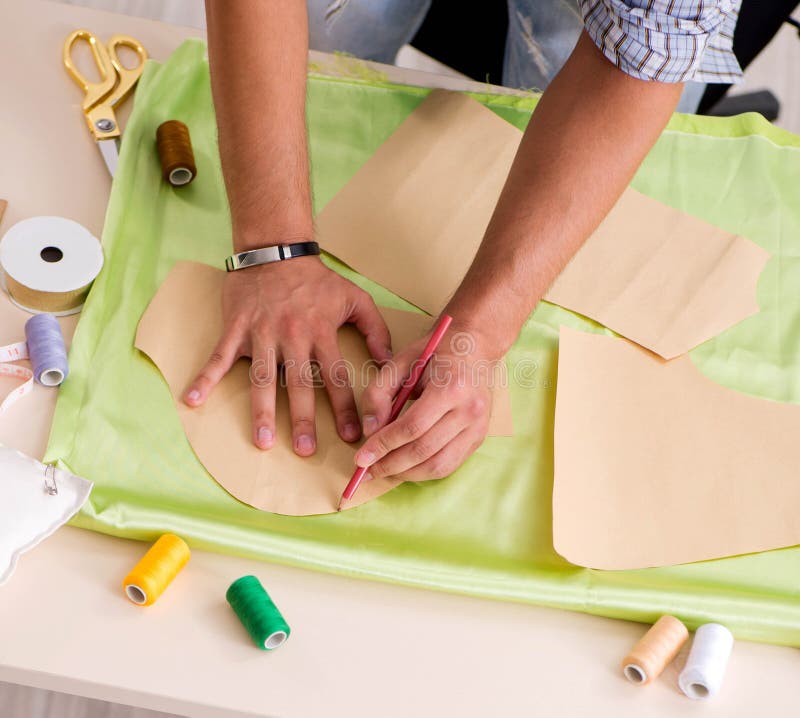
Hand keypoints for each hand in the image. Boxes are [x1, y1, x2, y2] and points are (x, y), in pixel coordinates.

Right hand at [183, 256, 391, 455]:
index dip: (344, 407)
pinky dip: (204, 377)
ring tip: (261, 440)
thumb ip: (376, 328)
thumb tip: (387, 361)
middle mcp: (293, 336)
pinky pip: (219, 356)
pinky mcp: (236, 328)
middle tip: (305, 449)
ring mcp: (262, 333)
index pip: (336, 376)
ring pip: (263, 378)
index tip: (351, 434)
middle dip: (303, 418)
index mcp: (322, 332)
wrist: (275, 249)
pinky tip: (192, 400)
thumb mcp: (355, 297)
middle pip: (300, 384)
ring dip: (262, 410)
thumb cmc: (316, 279)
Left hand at [354, 325, 495, 481]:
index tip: (361, 458)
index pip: (412, 427)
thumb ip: (379, 393)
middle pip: (424, 450)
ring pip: (438, 466)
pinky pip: (449, 465)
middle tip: (366, 470)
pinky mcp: (479, 438)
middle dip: (390, 465)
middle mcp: (470, 410)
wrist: (474, 347)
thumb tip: (369, 430)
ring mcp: (478, 427)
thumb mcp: (400, 362)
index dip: (383, 445)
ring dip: (406, 474)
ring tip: (383, 472)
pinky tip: (405, 468)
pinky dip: (424, 472)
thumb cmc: (434, 353)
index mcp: (451, 387)